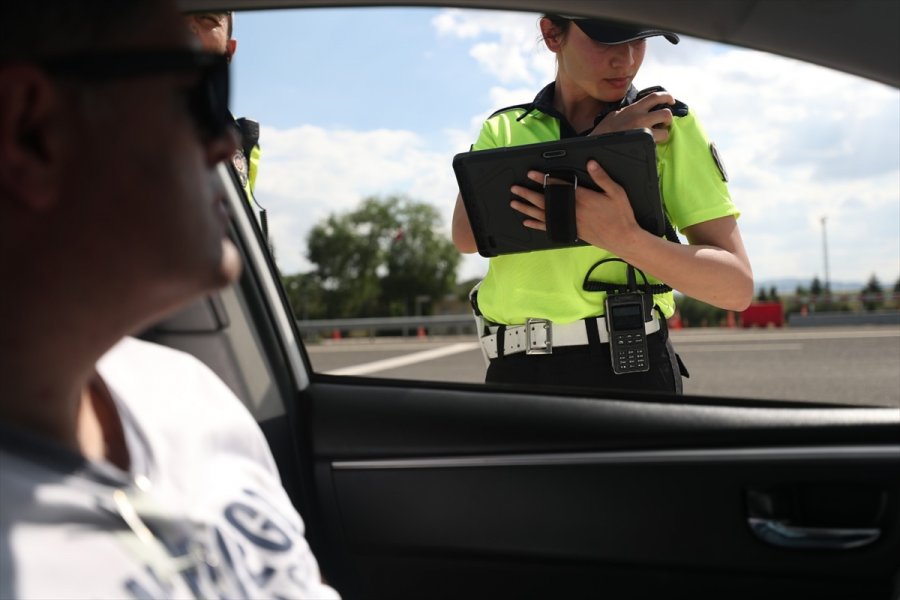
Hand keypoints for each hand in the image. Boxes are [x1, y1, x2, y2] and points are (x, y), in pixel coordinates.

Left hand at [509, 160, 643, 255]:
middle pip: (545, 200)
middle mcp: (572, 210)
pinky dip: (537, 225)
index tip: (531, 174)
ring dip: (527, 208)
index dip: (543, 179)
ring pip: (543, 214)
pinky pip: (549, 228)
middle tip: (515, 189)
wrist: (623, 238)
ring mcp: (569, 222)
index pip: (558, 186)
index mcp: (582, 198)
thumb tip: (591, 163)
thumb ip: (602, 177)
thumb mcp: (616, 192)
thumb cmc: (621, 215)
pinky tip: (527, 222)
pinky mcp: (570, 231)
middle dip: (528, 193)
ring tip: (514, 203)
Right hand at [589, 91, 675, 142]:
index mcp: (633, 109)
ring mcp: (642, 131)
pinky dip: (656, 146)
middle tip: (663, 123)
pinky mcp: (642, 144)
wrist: (596, 144)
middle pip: (666, 113)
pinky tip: (650, 147)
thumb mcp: (613, 116)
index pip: (655, 97)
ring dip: (663, 135)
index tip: (670, 101)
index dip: (667, 97)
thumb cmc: (602, 132)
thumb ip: (626, 112)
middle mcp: (640, 117)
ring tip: (657, 137)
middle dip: (668, 119)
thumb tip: (631, 110)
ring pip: (665, 132)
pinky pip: (657, 145)